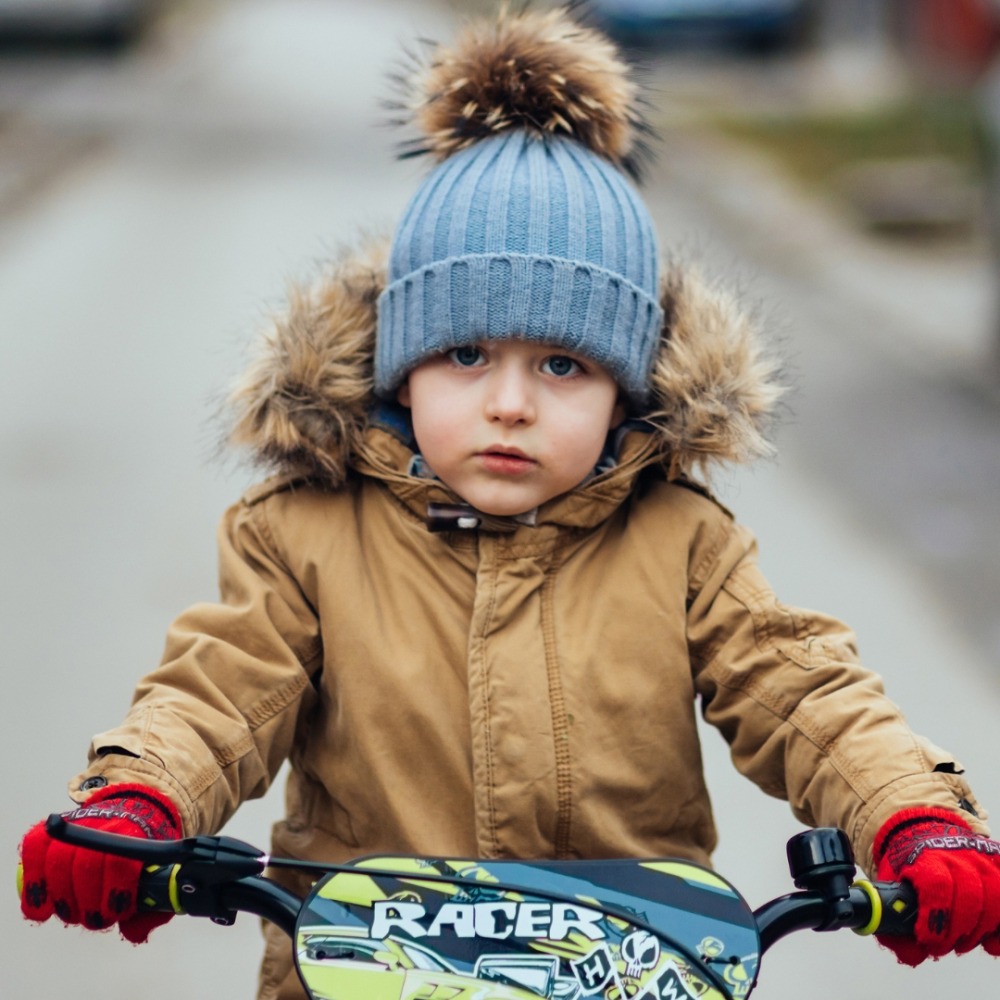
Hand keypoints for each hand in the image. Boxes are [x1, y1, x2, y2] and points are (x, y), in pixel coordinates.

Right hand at [19, 782, 180, 942]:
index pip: (117, 861)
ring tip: (73, 913)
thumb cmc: (142, 857)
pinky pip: (34, 849)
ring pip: (57, 860)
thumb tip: (135, 934)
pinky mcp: (53, 828)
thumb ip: (151, 908)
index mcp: (135, 832)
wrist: (131, 816)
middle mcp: (105, 822)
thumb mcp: (158, 876)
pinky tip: (42, 906)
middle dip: (87, 903)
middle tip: (93, 918)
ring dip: (62, 899)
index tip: (116, 913)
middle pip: (84, 864)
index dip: (113, 894)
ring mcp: (78, 823)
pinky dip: (34, 882)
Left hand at [874, 807, 999, 964]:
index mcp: (926, 856)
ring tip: (962, 942)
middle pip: (969, 896)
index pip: (936, 884)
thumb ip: (893, 919)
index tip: (926, 938)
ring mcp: (981, 859)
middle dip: (956, 931)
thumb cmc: (909, 865)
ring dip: (981, 930)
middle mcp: (957, 855)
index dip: (934, 916)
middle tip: (942, 946)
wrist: (923, 833)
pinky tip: (990, 940)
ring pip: (996, 897)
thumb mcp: (890, 883)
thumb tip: (912, 955)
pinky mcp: (996, 864)